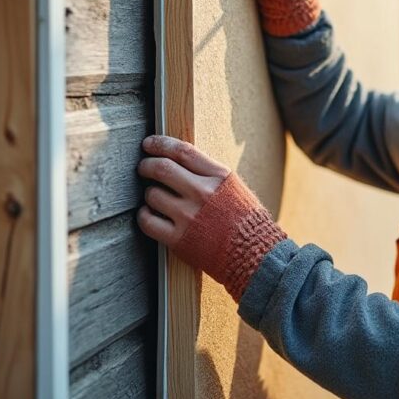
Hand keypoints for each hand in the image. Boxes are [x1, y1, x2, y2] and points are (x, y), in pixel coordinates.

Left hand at [136, 135, 286, 300]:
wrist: (255, 254)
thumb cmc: (245, 220)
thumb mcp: (233, 187)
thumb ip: (207, 172)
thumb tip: (177, 159)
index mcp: (218, 176)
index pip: (182, 151)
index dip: (160, 144)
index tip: (149, 144)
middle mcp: (202, 193)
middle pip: (161, 168)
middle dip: (146, 165)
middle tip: (143, 168)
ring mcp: (189, 216)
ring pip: (152, 194)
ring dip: (149, 194)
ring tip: (155, 197)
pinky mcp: (179, 239)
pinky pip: (148, 221)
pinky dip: (144, 215)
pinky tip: (150, 215)